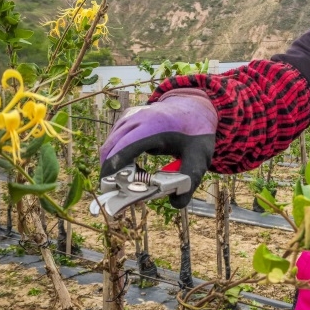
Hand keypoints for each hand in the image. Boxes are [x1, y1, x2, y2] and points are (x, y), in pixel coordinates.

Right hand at [99, 89, 216, 207]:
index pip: (124, 150)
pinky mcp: (127, 118)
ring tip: (131, 181)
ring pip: (110, 145)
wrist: (195, 106)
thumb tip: (175, 203)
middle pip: (111, 149)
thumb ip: (190, 179)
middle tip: (118, 194)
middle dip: (110, 173)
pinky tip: (134, 168)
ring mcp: (130, 116)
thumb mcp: (200, 157)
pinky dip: (117, 155)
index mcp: (153, 126)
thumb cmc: (196, 132)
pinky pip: (114, 140)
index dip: (113, 171)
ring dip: (114, 165)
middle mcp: (137, 118)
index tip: (110, 190)